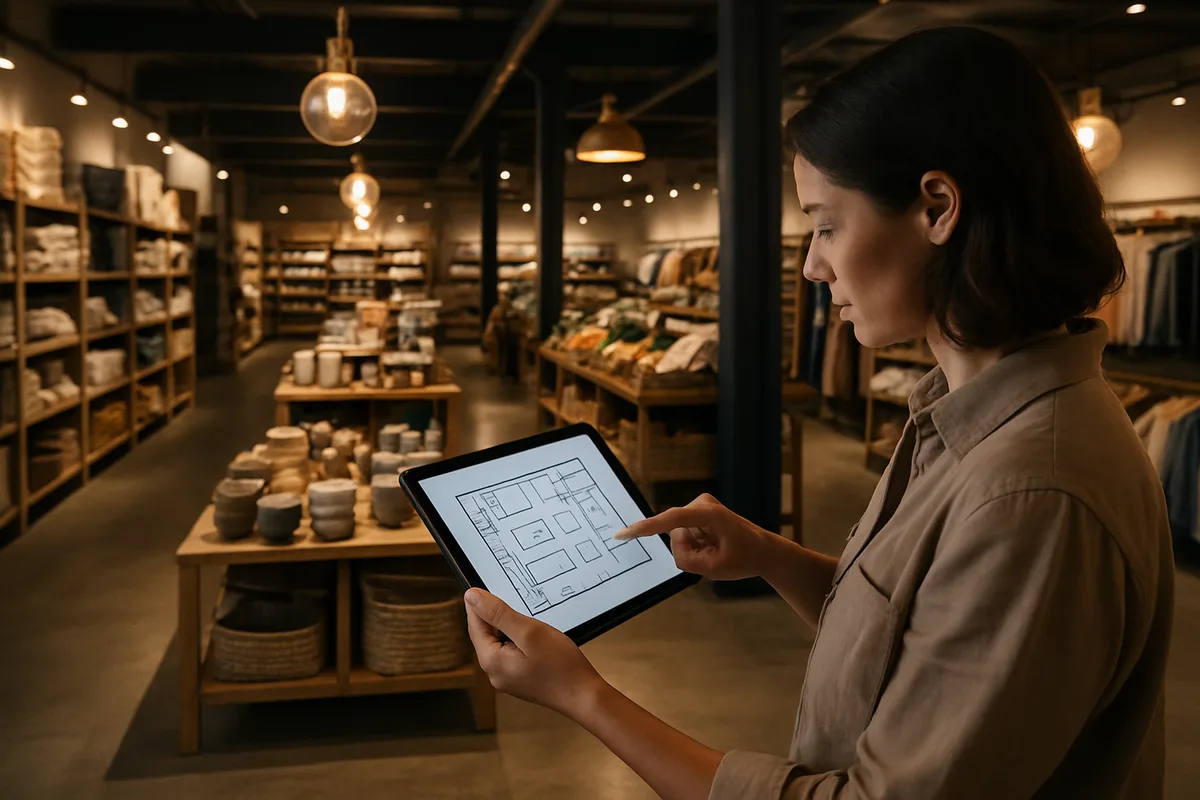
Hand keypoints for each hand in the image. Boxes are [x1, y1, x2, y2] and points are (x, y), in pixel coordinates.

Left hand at [465, 588, 605, 718]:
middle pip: (485, 635)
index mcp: (491, 661)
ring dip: (509, 627)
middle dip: (496, 616)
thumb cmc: (561, 665)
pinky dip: (517, 640)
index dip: (479, 604)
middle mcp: (494, 673)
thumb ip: (498, 614)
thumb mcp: (529, 631)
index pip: (475, 625)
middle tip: (514, 600)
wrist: (584, 696)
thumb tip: (471, 597)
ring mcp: (506, 678)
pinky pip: (510, 653)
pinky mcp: (519, 679)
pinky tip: (533, 636)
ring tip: (527, 618)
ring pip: (499, 643)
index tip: (487, 585)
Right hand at [614, 493, 769, 580]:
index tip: (623, 533)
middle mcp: (702, 504)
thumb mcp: (715, 569)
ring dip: (695, 549)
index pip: (671, 520)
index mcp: (710, 515)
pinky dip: (696, 545)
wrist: (764, 550)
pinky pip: (684, 534)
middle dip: (690, 552)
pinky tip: (714, 545)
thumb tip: (674, 544)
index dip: (645, 527)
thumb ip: (686, 559)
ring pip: (679, 537)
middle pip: (676, 536)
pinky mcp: (698, 511)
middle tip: (716, 557)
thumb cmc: (745, 558)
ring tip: (718, 550)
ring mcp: (700, 505)